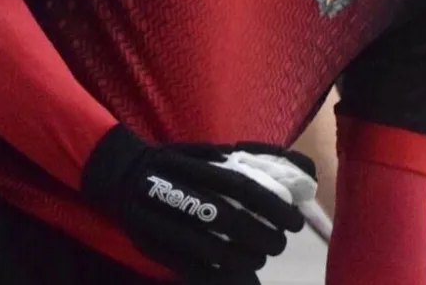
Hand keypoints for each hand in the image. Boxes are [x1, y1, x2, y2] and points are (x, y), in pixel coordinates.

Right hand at [81, 125, 312, 279]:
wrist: (124, 176)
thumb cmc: (180, 164)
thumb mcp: (212, 152)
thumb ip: (253, 158)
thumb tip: (302, 170)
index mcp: (198, 167)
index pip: (244, 187)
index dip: (273, 206)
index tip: (294, 221)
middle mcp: (181, 192)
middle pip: (230, 220)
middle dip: (263, 237)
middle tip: (280, 243)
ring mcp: (164, 222)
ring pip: (211, 248)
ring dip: (244, 259)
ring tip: (260, 258)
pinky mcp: (153, 246)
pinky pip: (190, 268)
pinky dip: (217, 274)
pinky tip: (235, 273)